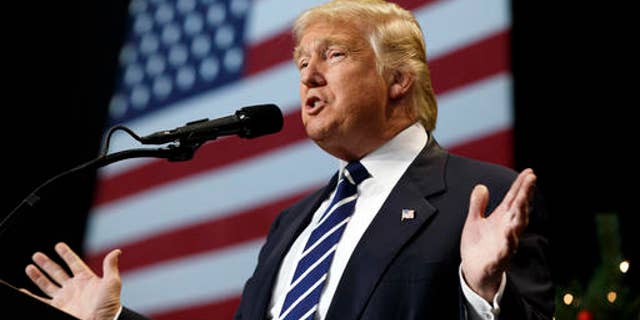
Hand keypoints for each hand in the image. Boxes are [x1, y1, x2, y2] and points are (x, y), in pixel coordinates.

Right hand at [23, 242, 122, 319]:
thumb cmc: (109, 306)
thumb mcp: (112, 283)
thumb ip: (110, 266)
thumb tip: (116, 251)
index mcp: (86, 279)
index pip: (74, 263)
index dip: (66, 254)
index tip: (58, 245)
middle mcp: (74, 287)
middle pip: (57, 272)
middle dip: (47, 263)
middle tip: (36, 255)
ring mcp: (64, 298)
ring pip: (47, 285)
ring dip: (38, 276)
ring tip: (29, 267)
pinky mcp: (57, 308)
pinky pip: (41, 301)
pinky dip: (31, 296)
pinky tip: (24, 290)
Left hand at [460, 169, 535, 301]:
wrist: (474, 271)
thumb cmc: (478, 245)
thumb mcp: (475, 221)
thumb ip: (478, 205)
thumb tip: (481, 186)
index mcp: (502, 219)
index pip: (514, 199)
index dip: (521, 186)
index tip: (530, 172)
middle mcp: (507, 229)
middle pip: (518, 209)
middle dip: (525, 195)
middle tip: (531, 179)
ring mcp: (505, 244)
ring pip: (516, 228)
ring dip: (520, 215)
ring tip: (522, 201)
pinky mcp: (498, 259)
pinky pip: (505, 250)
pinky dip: (507, 242)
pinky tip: (509, 233)